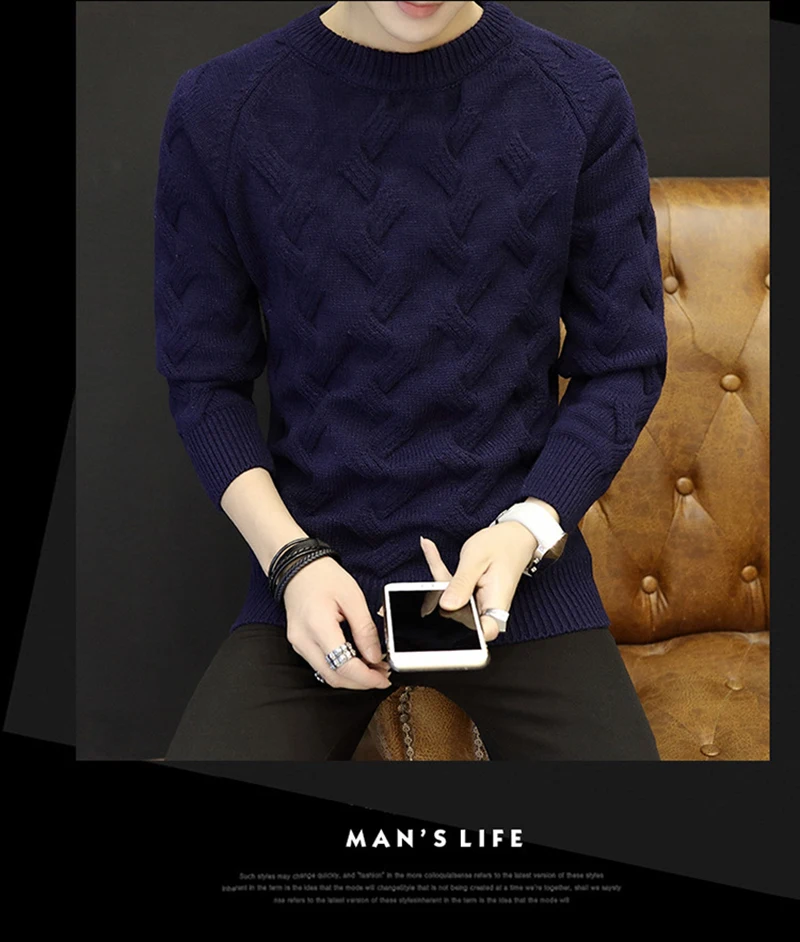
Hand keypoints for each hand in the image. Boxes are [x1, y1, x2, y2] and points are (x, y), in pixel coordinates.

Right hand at [281, 556, 391, 689]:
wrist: (298, 568)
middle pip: (335, 677)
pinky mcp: (300, 645)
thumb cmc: (323, 577)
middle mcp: (304, 640)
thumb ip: (365, 630)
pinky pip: (321, 666)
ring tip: (372, 668)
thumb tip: (375, 657)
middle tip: (382, 674)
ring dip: (351, 677)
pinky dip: (340, 669)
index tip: (384, 678)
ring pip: (327, 675)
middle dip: (361, 682)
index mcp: (318, 626)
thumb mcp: (353, 598)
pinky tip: (356, 661)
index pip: (344, 665)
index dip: (367, 678)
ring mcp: (299, 645)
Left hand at [420, 525, 538, 640]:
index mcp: (495, 602)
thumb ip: (461, 584)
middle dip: (441, 593)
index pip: (484, 631)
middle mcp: (488, 608)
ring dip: (440, 579)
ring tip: (431, 549)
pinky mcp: (472, 598)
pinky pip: (453, 592)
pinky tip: (431, 550)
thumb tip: (446, 606)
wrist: (514, 537)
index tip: (449, 616)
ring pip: (451, 602)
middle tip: (436, 567)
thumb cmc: (502, 545)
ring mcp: (479, 604)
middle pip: (458, 615)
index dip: (466, 632)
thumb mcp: (476, 559)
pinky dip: (441, 573)